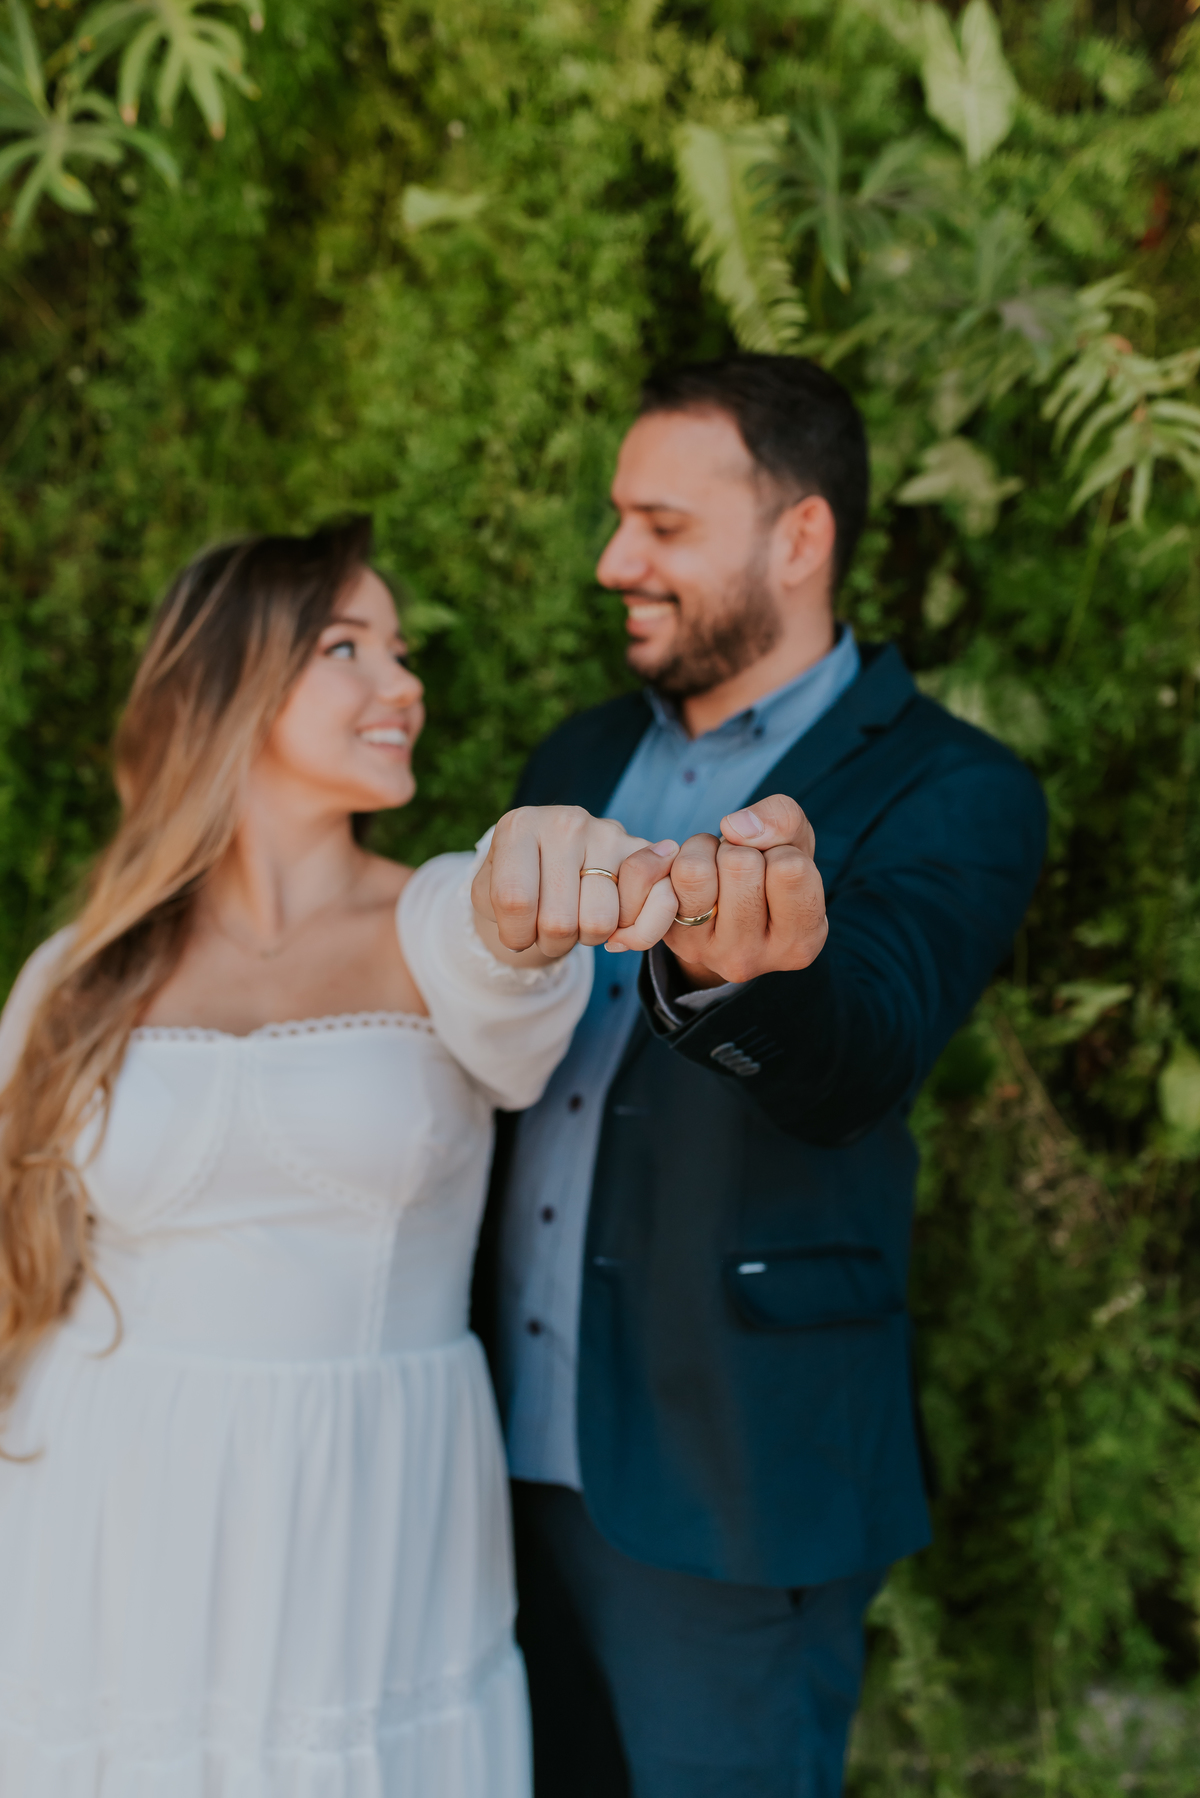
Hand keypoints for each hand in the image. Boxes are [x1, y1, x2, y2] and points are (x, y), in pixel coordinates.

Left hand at [472, 806, 680, 965]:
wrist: (553, 852)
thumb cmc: (518, 880)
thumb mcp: (489, 894)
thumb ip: (504, 911)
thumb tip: (562, 927)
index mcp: (520, 827)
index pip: (515, 900)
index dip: (515, 936)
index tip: (515, 936)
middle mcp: (566, 823)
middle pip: (559, 921)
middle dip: (551, 943)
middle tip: (547, 929)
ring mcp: (608, 833)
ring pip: (600, 923)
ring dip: (587, 938)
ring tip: (576, 919)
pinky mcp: (643, 850)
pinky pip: (651, 907)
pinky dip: (634, 933)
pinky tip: (616, 923)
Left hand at [663, 794, 826, 988]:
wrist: (732, 914)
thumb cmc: (774, 875)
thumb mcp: (797, 842)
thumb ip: (784, 820)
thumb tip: (734, 828)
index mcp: (801, 942)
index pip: (789, 868)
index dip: (780, 850)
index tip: (776, 866)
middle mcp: (755, 958)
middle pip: (739, 864)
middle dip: (740, 848)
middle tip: (744, 868)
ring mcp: (709, 953)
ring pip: (695, 871)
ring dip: (707, 851)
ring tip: (719, 867)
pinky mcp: (674, 941)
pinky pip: (666, 878)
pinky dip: (682, 860)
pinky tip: (697, 880)